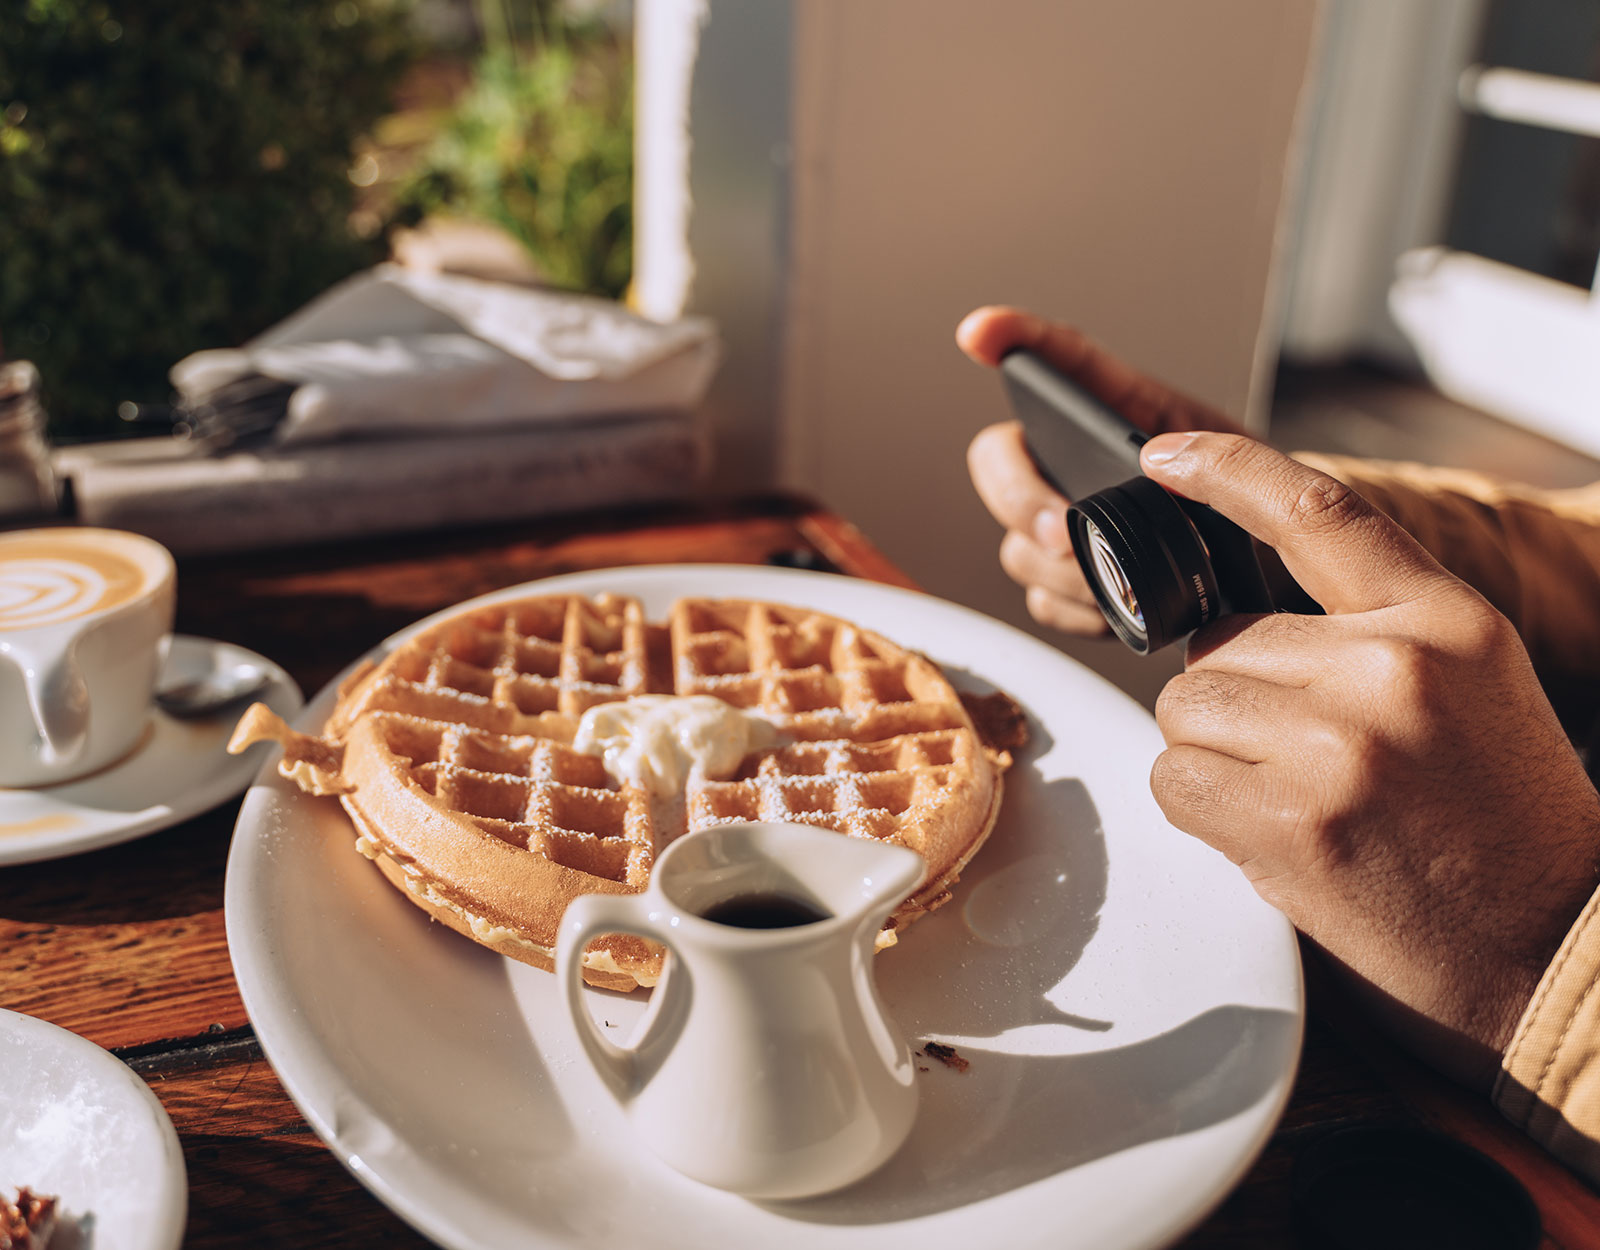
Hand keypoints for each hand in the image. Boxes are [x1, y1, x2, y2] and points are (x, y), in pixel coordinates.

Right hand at [959, 306, 1242, 634]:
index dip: (1014, 337)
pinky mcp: (1075, 581)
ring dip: (1060, 571)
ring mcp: (1069, 522)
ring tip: (1115, 584)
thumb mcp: (1256, 466)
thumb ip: (1213, 455)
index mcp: (1122, 414)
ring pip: (1019, 543)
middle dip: (1020, 500)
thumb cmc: (1267, 508)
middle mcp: (1079, 462)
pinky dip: (1077, 611)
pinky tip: (1116, 609)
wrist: (1280, 574)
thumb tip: (1157, 458)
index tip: (980, 332)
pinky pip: (1044, 599)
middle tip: (1062, 534)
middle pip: (1002, 462)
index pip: (1061, 362)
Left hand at [1142, 431, 1599, 1089]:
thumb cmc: (1500, 814)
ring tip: (1297, 798)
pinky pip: (1174, 780)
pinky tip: (1272, 834)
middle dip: (1236, 701)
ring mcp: (1339, 743)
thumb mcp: (1468, 681)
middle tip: (1308, 760)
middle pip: (1214, 645)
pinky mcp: (1293, 820)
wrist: (1551, 939)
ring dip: (1214, 755)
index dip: (1227, 471)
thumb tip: (1228, 621)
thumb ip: (1366, 630)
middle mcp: (1391, 666)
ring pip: (1184, 711)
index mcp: (1443, 618)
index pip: (1318, 511)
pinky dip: (1201, 809)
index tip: (1164, 457)